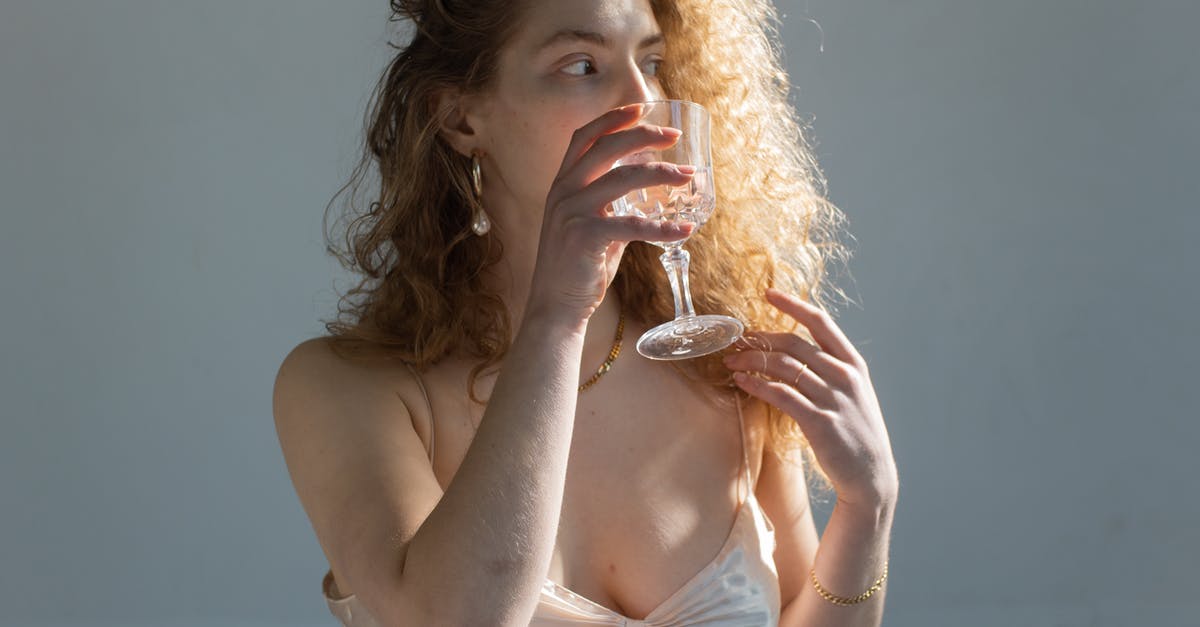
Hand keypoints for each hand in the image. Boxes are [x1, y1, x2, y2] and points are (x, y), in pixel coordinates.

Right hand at [525, 104, 696, 321]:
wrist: (555, 305)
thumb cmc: (577, 267)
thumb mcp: (590, 226)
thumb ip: (611, 207)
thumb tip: (647, 199)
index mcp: (562, 184)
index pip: (584, 137)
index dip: (612, 118)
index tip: (641, 108)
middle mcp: (564, 191)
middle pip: (607, 147)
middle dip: (644, 135)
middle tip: (674, 135)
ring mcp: (573, 212)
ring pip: (624, 178)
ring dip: (662, 174)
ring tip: (689, 176)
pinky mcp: (586, 237)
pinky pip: (633, 225)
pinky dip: (663, 228)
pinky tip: (685, 230)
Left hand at [723, 288, 897, 509]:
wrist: (871, 477)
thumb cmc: (855, 434)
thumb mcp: (851, 394)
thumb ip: (829, 371)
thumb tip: (792, 353)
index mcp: (853, 364)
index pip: (821, 322)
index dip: (793, 305)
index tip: (769, 293)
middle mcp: (845, 376)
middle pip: (794, 343)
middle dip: (760, 339)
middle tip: (736, 342)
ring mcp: (834, 398)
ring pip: (784, 366)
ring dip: (752, 361)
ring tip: (731, 363)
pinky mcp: (820, 422)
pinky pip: (781, 395)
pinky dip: (757, 385)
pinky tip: (742, 382)